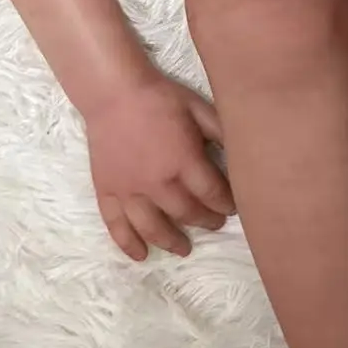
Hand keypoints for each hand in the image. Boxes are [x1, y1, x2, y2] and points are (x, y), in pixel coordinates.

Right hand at [82, 74, 235, 261]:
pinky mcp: (107, 191)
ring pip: (153, 227)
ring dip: (171, 241)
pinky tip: (141, 256)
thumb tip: (241, 155)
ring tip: (184, 248)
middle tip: (215, 224)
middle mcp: (157, 183)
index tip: (233, 207)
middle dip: (205, 221)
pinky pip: (116, 226)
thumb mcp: (199, 108)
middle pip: (187, 213)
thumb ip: (220, 133)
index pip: (212, 193)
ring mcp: (129, 191)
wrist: (113, 92)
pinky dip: (128, 244)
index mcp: (183, 161)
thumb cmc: (160, 97)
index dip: (226, 203)